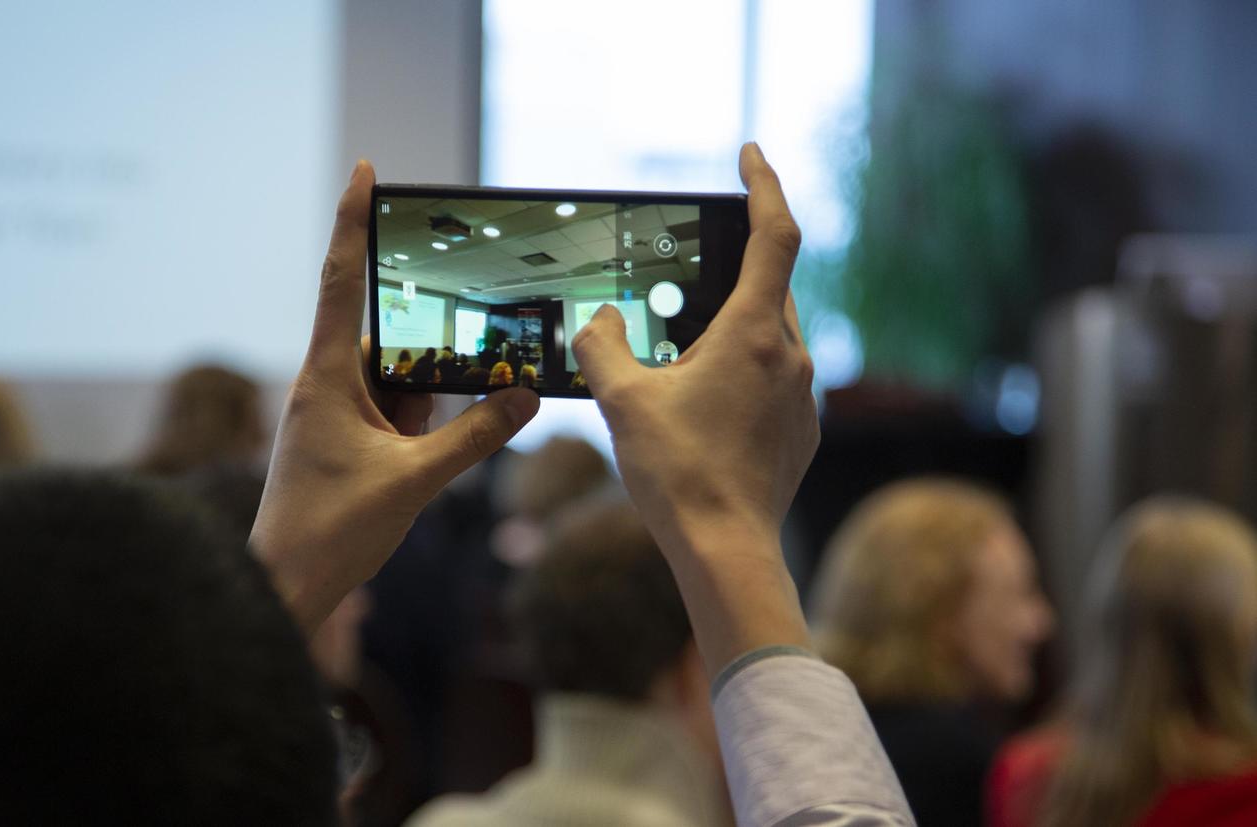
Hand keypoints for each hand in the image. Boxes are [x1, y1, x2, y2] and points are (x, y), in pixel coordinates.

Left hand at [250, 160, 539, 632]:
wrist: (285, 589)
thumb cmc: (330, 533)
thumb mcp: (415, 482)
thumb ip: (474, 438)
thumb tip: (525, 398)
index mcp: (326, 378)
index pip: (341, 280)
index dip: (352, 222)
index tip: (364, 172)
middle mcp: (326, 386)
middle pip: (386, 336)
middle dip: (428, 350)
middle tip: (456, 358)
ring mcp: (335, 415)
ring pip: (396, 380)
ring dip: (427, 400)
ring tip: (442, 431)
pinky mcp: (346, 442)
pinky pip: (394, 413)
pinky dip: (421, 423)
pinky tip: (436, 450)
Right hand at [572, 143, 818, 672]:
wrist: (726, 550)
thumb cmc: (677, 473)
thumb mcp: (621, 401)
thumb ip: (603, 346)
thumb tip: (601, 319)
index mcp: (754, 332)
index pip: (775, 234)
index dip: (764, 185)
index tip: (750, 154)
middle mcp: (790, 355)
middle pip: (773, 285)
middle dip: (738, 268)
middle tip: (694, 272)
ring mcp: (803, 397)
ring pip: (774, 335)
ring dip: (737, 327)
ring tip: (687, 353)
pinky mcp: (802, 432)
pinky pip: (776, 379)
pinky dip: (746, 371)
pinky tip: (706, 404)